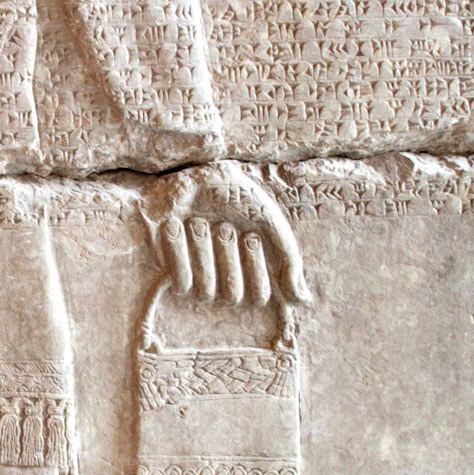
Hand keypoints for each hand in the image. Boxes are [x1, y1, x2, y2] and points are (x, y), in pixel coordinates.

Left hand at [142, 162, 309, 307]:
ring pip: (206, 292)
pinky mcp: (170, 271)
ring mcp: (197, 277)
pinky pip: (182, 285)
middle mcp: (225, 278)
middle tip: (222, 225)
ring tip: (197, 222)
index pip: (260, 297)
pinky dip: (179, 252)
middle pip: (233, 296)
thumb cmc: (233, 196)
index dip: (255, 270)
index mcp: (251, 270)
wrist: (191, 175)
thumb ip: (288, 258)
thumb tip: (302, 299)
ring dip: (202, 251)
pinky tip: (175, 226)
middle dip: (227, 256)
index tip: (250, 236)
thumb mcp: (269, 220)